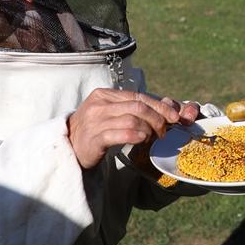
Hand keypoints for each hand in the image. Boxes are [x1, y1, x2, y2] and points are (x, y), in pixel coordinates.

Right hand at [67, 89, 197, 169]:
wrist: (70, 149)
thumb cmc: (97, 131)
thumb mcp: (115, 114)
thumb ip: (139, 108)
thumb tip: (171, 105)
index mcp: (105, 95)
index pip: (139, 97)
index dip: (160, 106)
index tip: (175, 116)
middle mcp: (99, 104)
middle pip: (138, 107)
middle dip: (157, 119)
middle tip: (163, 132)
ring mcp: (95, 120)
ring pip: (132, 119)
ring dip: (148, 130)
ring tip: (150, 139)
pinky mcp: (94, 138)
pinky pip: (121, 133)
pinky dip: (136, 136)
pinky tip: (142, 140)